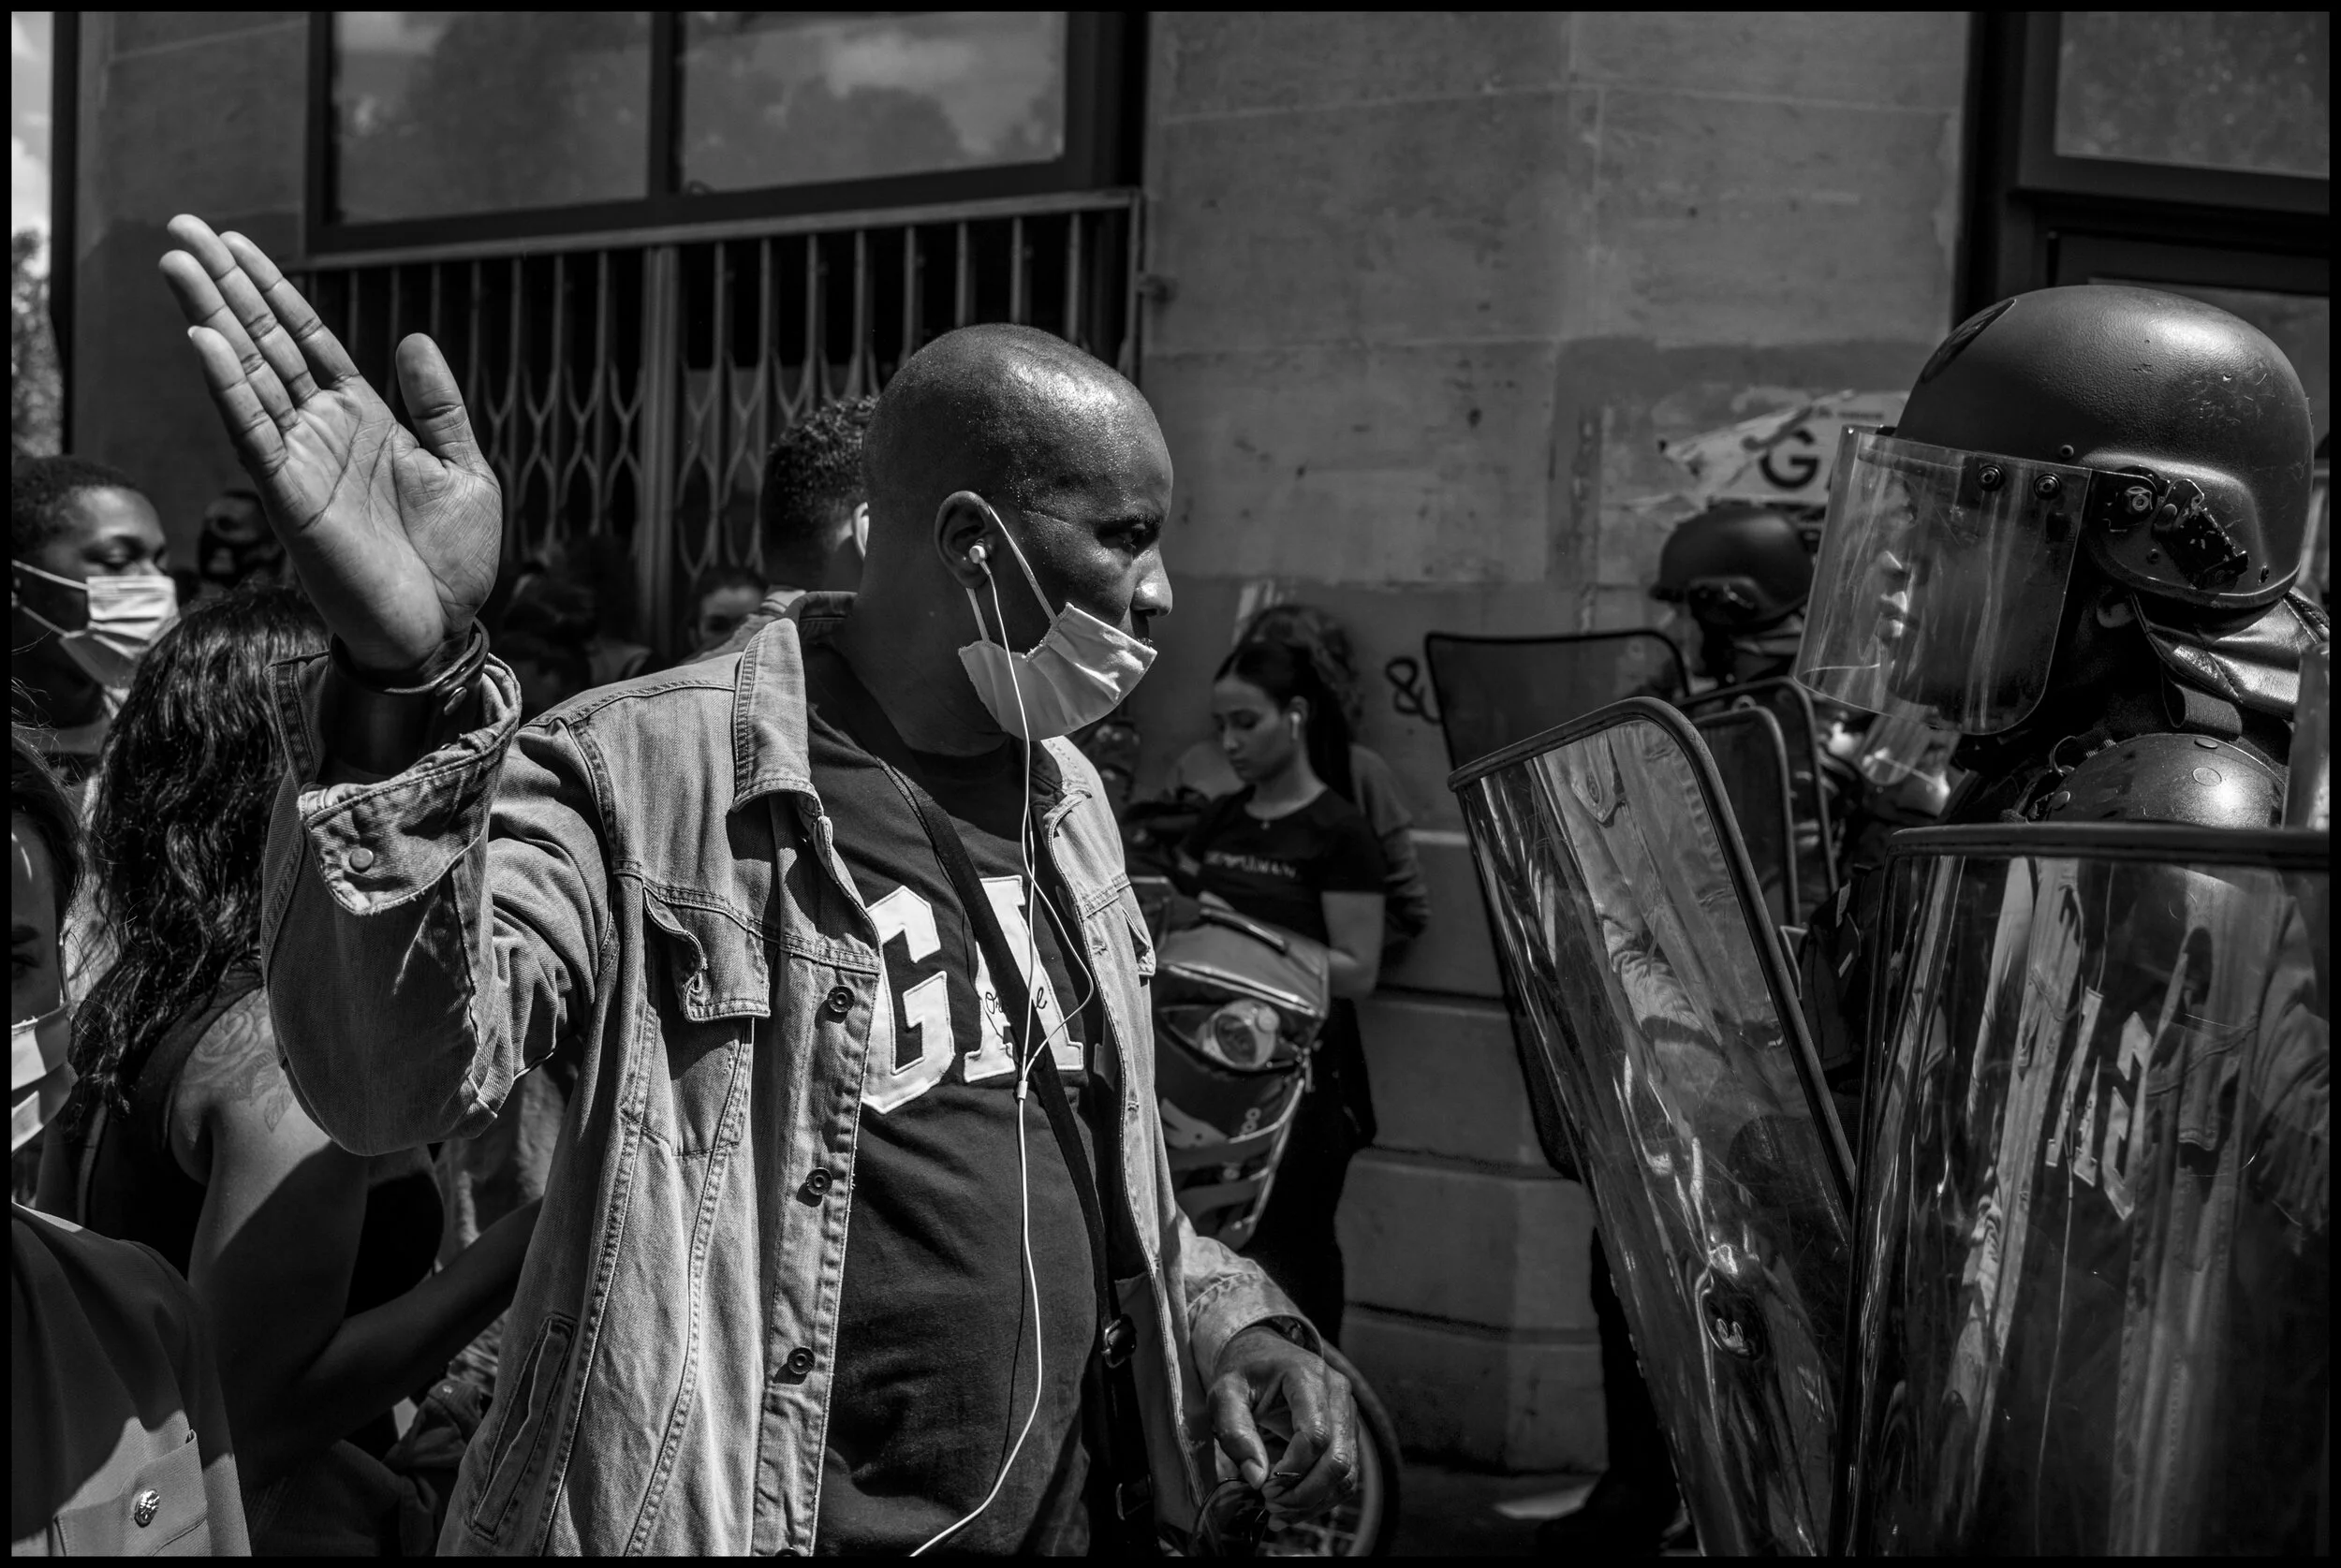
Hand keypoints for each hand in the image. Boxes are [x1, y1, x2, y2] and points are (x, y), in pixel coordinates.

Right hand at [157, 214, 501, 674]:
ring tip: (176, 265)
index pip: (306, 340)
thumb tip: (411, 338)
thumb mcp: (463, 469)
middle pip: (263, 344)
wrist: (442, 628)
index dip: (272, 290)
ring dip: (211, 319)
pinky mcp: (290, 499)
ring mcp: (300, 463)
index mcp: (362, 420)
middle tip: (180, 228)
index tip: (234, 241)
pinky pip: (252, 435)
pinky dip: (229, 388)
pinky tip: (205, 340)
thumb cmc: (451, 560)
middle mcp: (321, 433)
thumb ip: (439, 407)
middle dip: (225, 286)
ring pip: (246, 378)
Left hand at [1208, 1324, 1357, 1516]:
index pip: (1315, 1433)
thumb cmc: (1244, 1372)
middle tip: (1270, 1505)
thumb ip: (1235, 1433)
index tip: (1263, 1487)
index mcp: (1307, 1376)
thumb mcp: (1225, 1394)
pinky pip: (1346, 1475)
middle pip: (1338, 1459)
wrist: (1263, 1352)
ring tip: (1278, 1513)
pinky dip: (1322, 1498)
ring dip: (1314, 1501)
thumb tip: (1256, 1478)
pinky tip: (1293, 1508)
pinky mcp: (1348, 1432)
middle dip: (1304, 1492)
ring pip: (1347, 1473)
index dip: (1292, 1469)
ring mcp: (1348, 1413)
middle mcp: (1338, 1393)